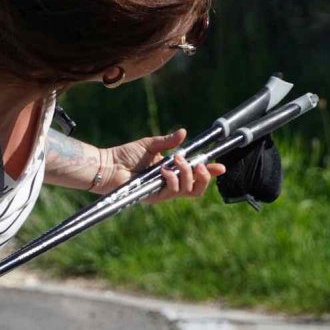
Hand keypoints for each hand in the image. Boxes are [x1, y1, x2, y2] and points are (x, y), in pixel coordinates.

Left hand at [101, 129, 225, 203]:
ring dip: (186, 174)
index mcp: (172, 172)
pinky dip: (172, 180)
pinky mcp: (153, 197)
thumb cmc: (126, 155)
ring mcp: (162, 192)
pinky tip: (164, 170)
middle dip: (203, 176)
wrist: (108, 165)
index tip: (220, 166)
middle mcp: (170, 184)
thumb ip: (168, 141)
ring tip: (175, 160)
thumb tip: (184, 132)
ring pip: (187, 191)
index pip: (196, 176)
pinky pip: (171, 192)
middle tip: (196, 163)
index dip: (210, 173)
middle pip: (197, 189)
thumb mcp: (151, 145)